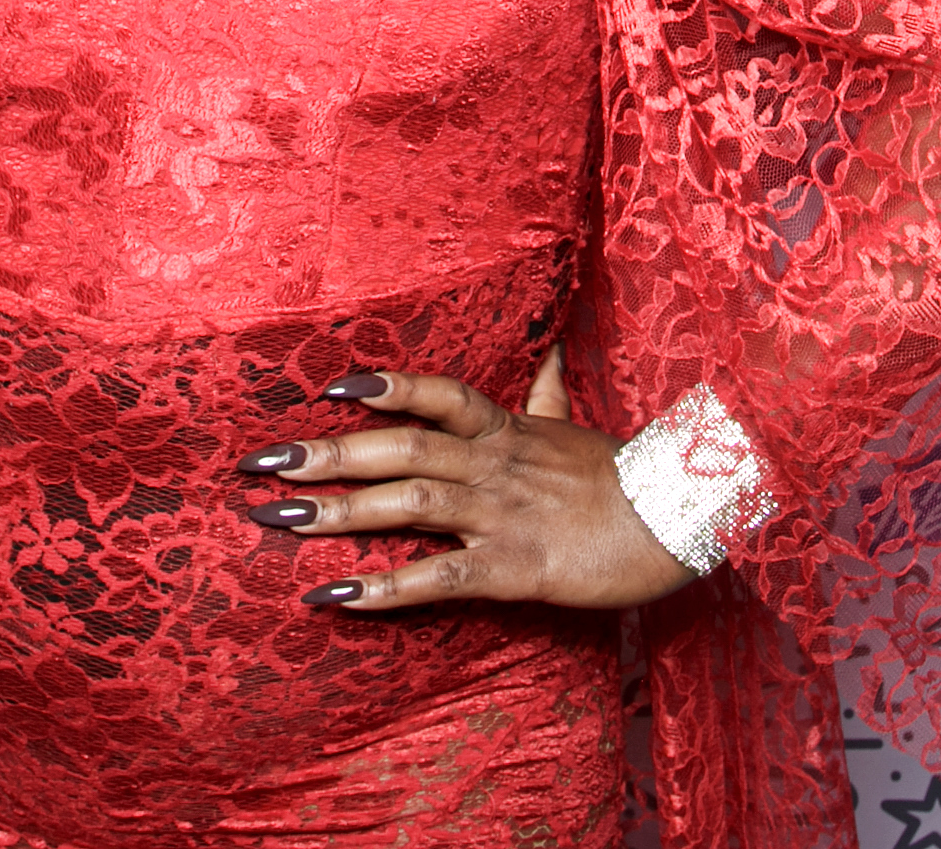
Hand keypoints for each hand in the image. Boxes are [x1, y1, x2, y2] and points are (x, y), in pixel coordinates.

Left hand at [237, 351, 698, 612]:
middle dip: (326, 455)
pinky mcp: (512, 568)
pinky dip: (383, 586)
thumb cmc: (625, 477)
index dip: (385, 387)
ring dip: (336, 513)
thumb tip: (548, 346)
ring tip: (276, 521)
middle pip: (399, 449)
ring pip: (406, 506)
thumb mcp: (577, 427)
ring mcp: (499, 515)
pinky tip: (334, 594)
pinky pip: (438, 577)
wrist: (680, 522)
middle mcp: (492, 465)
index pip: (437, 396)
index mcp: (505, 429)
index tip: (327, 386)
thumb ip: (547, 392)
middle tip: (260, 462)